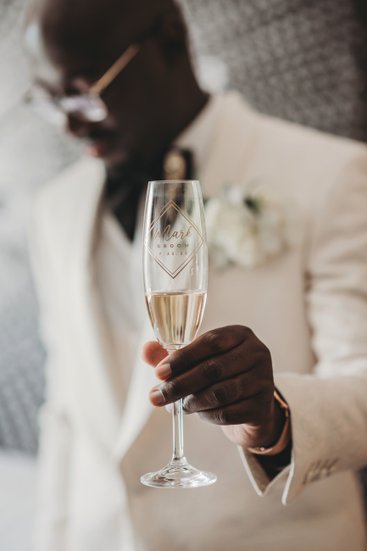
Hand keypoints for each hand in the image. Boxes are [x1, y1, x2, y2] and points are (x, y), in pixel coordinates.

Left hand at [143, 325, 284, 448]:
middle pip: (213, 369)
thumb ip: (172, 355)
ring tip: (176, 407)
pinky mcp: (262, 407)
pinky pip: (228, 413)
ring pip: (220, 392)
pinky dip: (207, 415)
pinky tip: (197, 413)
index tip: (158, 373)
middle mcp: (257, 353)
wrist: (254, 405)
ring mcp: (263, 380)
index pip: (210, 342)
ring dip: (192, 401)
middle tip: (157, 397)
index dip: (182, 357)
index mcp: (240, 334)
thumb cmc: (223, 376)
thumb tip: (145, 350)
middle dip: (180, 384)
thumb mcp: (200, 361)